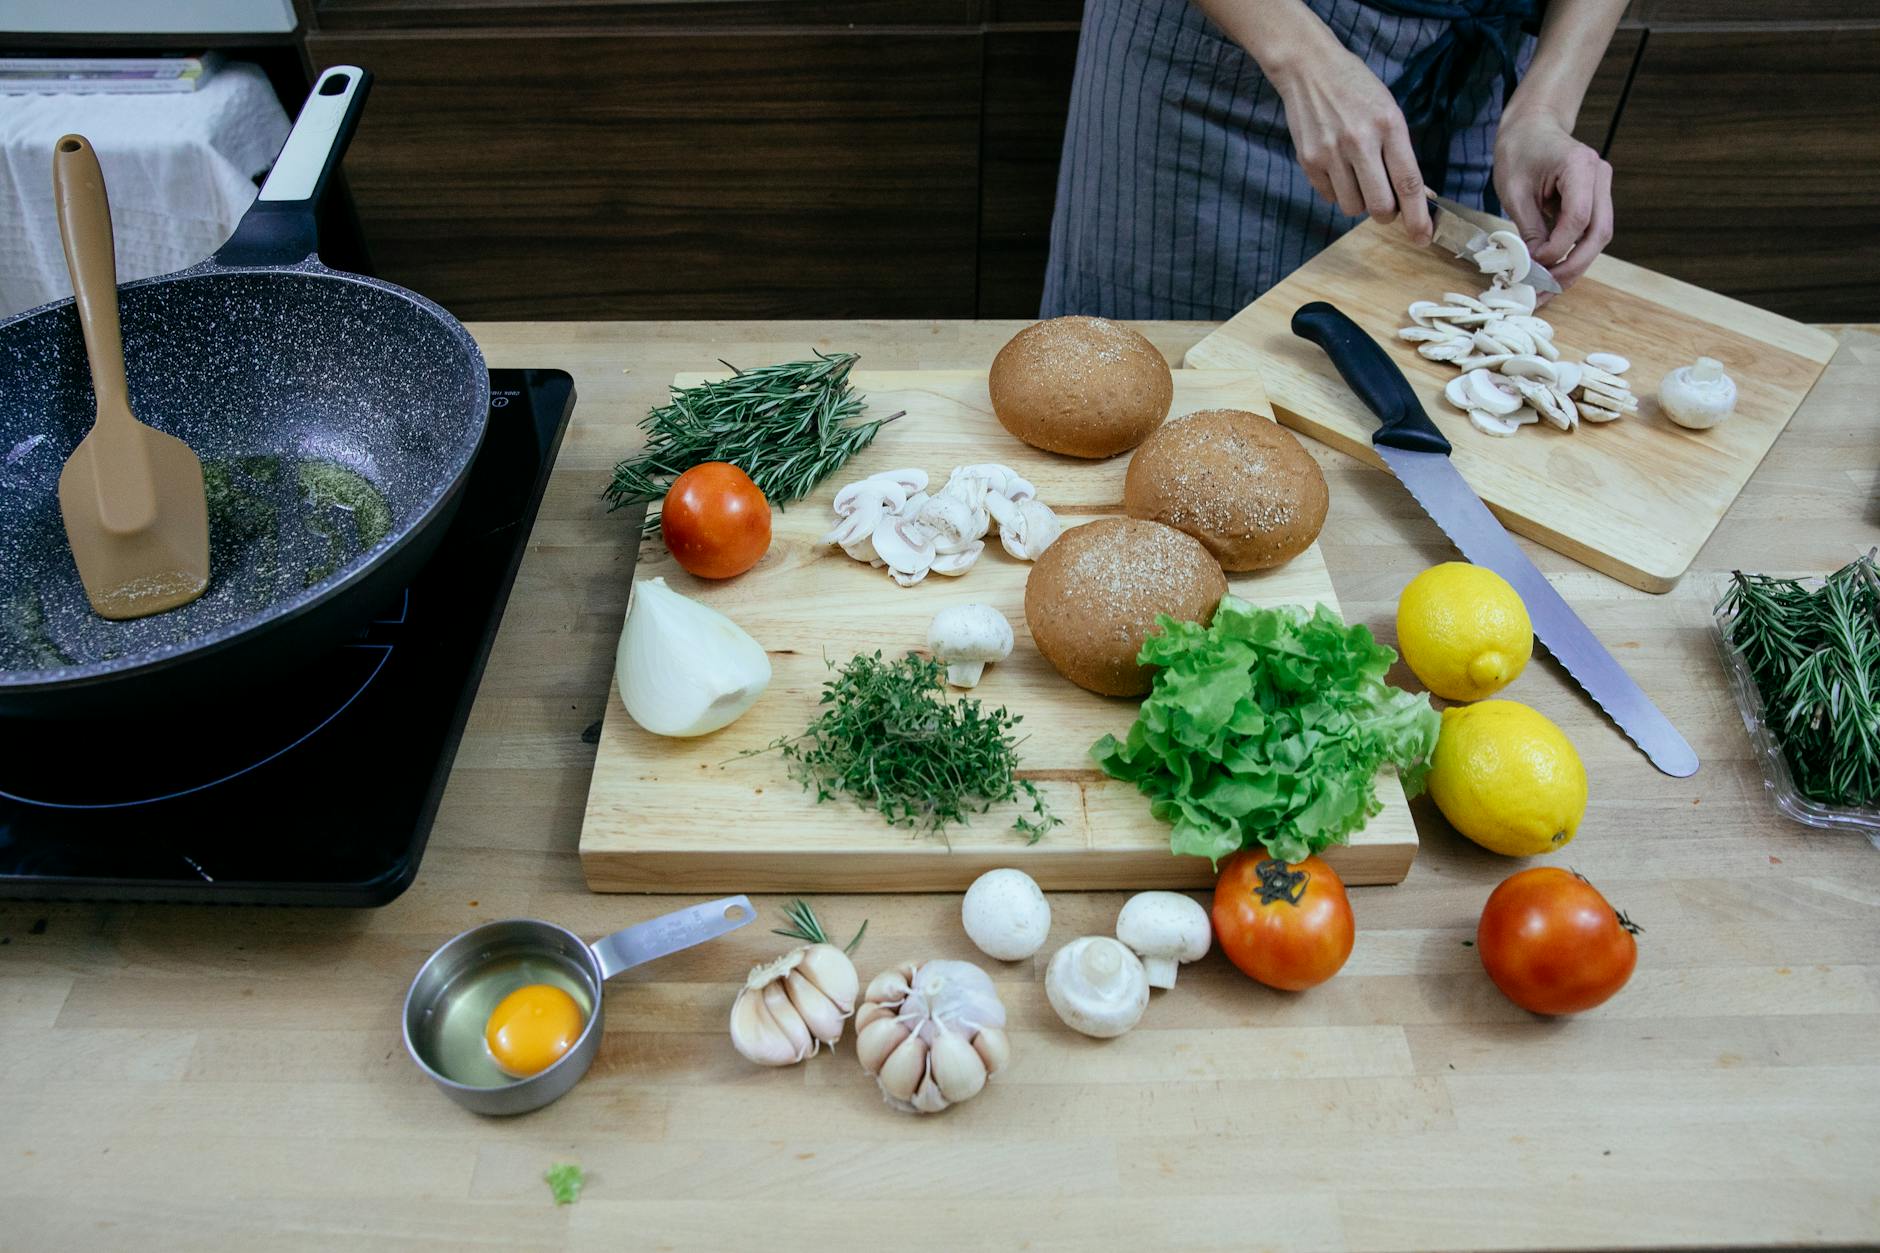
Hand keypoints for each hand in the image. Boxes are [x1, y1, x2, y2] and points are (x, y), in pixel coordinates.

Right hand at [1271, 42, 1431, 244]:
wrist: (1310, 69)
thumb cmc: (1357, 89)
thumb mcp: (1389, 112)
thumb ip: (1401, 153)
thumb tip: (1418, 195)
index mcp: (1388, 126)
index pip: (1408, 182)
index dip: (1417, 216)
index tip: (1423, 236)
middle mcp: (1359, 141)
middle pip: (1379, 205)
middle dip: (1387, 213)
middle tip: (1387, 204)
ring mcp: (1331, 153)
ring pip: (1353, 207)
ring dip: (1360, 201)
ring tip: (1357, 176)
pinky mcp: (1309, 161)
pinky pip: (1330, 197)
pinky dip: (1339, 191)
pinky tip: (1338, 168)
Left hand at [1493, 108, 1612, 286]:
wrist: (1532, 127)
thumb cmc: (1520, 151)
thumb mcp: (1514, 191)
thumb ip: (1529, 228)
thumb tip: (1535, 266)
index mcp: (1580, 166)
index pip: (1578, 218)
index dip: (1558, 247)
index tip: (1534, 264)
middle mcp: (1600, 176)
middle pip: (1599, 233)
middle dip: (1573, 266)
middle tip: (1545, 290)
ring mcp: (1602, 188)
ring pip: (1597, 238)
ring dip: (1574, 266)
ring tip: (1547, 290)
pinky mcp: (1595, 199)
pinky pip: (1588, 233)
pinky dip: (1572, 255)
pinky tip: (1552, 274)